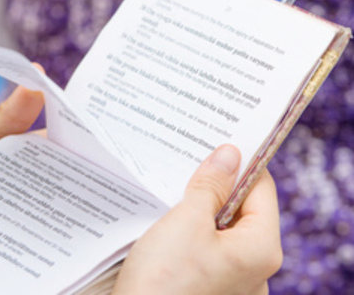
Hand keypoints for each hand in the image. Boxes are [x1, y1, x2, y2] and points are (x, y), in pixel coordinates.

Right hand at [113, 145, 281, 294]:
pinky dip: (194, 234)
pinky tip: (170, 226)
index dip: (240, 164)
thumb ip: (210, 186)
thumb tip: (228, 154)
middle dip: (216, 188)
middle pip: (242, 211)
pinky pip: (210, 251)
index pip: (262, 190)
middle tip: (189, 166)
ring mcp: (234, 284)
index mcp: (261, 250)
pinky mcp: (212, 289)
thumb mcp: (186, 221)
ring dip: (201, 211)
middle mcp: (256, 270)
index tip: (216, 145)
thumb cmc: (162, 280)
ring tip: (175, 194)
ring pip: (222, 231)